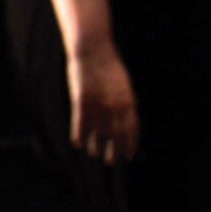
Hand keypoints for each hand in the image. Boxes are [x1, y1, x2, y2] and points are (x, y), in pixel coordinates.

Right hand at [66, 44, 139, 164]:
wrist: (94, 50)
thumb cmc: (109, 67)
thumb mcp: (124, 86)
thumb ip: (126, 105)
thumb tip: (125, 124)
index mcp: (129, 102)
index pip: (132, 132)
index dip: (130, 146)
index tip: (128, 157)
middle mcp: (115, 108)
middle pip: (116, 138)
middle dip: (114, 153)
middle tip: (111, 161)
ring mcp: (98, 107)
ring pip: (96, 137)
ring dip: (95, 148)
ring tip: (95, 153)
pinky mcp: (81, 104)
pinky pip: (79, 128)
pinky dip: (79, 138)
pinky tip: (78, 144)